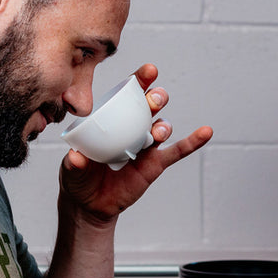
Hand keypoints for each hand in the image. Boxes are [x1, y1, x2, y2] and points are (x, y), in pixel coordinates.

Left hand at [59, 64, 212, 224]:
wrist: (90, 205)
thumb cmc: (79, 179)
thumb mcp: (71, 170)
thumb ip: (73, 163)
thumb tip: (76, 157)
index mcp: (112, 119)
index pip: (126, 95)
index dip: (138, 82)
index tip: (148, 71)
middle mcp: (131, 127)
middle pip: (148, 106)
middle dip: (155, 98)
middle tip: (153, 99)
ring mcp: (145, 145)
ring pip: (160, 126)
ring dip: (163, 124)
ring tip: (157, 131)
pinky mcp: (155, 163)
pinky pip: (176, 151)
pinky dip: (192, 142)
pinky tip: (205, 132)